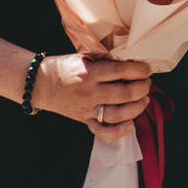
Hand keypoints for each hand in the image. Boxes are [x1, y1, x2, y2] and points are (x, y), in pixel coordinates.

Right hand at [36, 54, 151, 142]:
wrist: (40, 84)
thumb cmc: (64, 67)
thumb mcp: (83, 57)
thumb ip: (105, 60)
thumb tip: (131, 63)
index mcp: (89, 72)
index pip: (122, 71)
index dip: (140, 70)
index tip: (147, 69)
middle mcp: (89, 92)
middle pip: (125, 93)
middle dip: (143, 87)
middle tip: (146, 83)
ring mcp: (87, 109)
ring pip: (119, 114)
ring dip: (137, 107)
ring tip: (144, 100)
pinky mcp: (85, 119)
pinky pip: (104, 131)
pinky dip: (120, 131)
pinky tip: (131, 124)